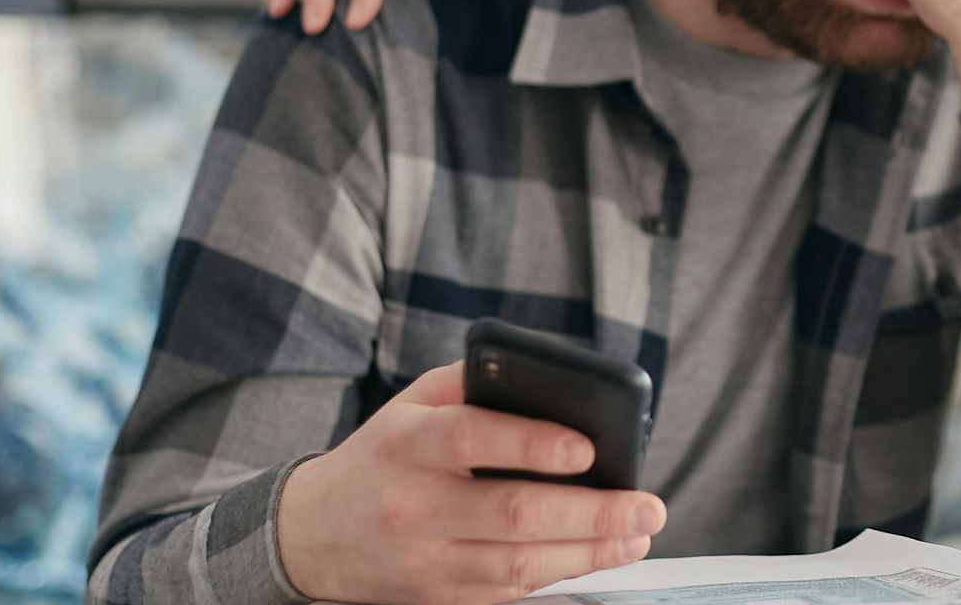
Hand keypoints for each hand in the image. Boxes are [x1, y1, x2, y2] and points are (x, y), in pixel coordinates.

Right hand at [276, 363, 664, 604]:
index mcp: (406, 443)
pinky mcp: (438, 597)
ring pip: (517, 564)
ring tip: (638, 534)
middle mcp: (413, 505)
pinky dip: (561, 575)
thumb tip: (556, 378)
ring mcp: (424, 561)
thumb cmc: (386, 454)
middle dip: (590, 513)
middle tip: (647, 506)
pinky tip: (601, 555)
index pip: (470, 439)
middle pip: (511, 514)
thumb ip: (477, 381)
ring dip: (589, 552)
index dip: (531, 443)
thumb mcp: (413, 403)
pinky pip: (509, 591)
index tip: (588, 447)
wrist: (313, 534)